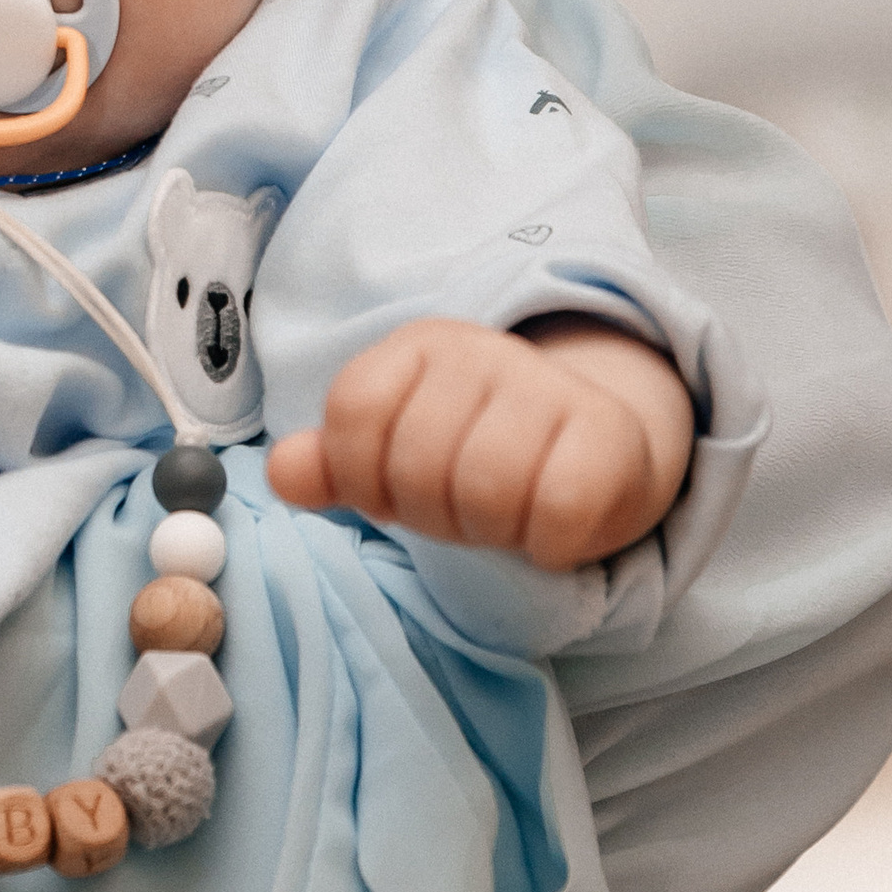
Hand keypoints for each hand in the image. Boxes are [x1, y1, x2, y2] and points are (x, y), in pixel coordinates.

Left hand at [265, 313, 690, 571]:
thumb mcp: (398, 451)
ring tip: (504, 521)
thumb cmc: (480, 454)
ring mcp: (549, 386)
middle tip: (459, 515)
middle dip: (430, 516)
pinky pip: (559, 510)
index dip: (360, 476)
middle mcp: (483, 352)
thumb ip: (334, 464)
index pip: (354, 410)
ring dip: (489, 532)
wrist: (600, 448)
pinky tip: (551, 533)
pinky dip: (548, 543)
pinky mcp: (610, 434)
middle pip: (417, 464)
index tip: (391, 497)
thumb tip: (281, 473)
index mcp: (420, 347)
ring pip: (485, 489)